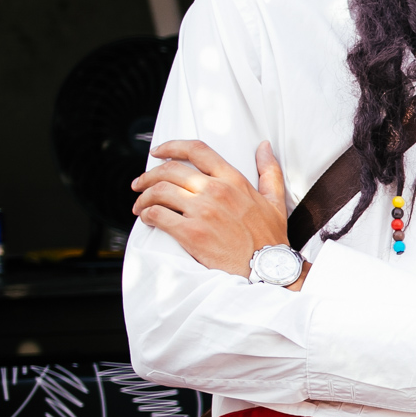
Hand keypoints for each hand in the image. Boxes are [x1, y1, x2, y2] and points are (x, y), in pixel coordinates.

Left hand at [131, 140, 296, 280]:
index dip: (172, 146)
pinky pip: (157, 215)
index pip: (197, 151)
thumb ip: (269, 171)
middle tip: (140, 184)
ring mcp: (203, 211)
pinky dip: (147, 215)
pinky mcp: (191, 233)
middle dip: (149, 175)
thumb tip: (264, 147)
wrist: (268, 269)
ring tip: (141, 206)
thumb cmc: (270, 238)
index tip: (158, 152)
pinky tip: (147, 219)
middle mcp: (216, 191)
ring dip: (144, 197)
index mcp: (234, 180)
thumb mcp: (275, 200)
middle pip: (170, 170)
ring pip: (159, 191)